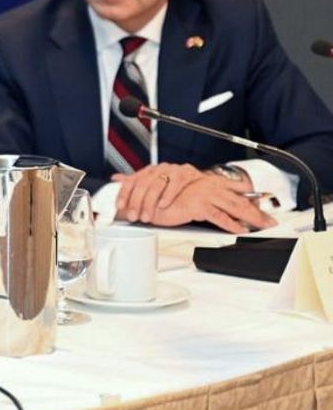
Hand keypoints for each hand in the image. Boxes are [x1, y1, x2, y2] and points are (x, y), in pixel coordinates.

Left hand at [112, 163, 205, 222]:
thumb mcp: (153, 184)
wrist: (200, 183)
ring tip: (147, 216)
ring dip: (150, 203)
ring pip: (157, 185)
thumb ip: (135, 182)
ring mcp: (172, 170)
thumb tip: (115, 179)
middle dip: (136, 202)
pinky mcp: (186, 173)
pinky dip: (168, 195)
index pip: (132, 180)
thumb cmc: (174, 185)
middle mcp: (158, 169)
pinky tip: (163, 205)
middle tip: (133, 216)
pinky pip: (175, 184)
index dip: (124, 193)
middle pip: (143, 184)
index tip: (120, 206)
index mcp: (148, 171)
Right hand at [143, 175, 276, 233]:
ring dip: (251, 217)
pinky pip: (218, 215)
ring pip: (233, 205)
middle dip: (256, 210)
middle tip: (270, 221)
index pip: (229, 187)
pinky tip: (241, 230)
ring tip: (264, 226)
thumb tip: (203, 205)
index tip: (261, 201)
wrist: (140, 198)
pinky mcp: (196, 204)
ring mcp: (201, 192)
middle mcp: (204, 183)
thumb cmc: (154, 198)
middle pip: (236, 197)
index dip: (247, 194)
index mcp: (200, 180)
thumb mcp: (173, 195)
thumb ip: (186, 196)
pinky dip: (231, 223)